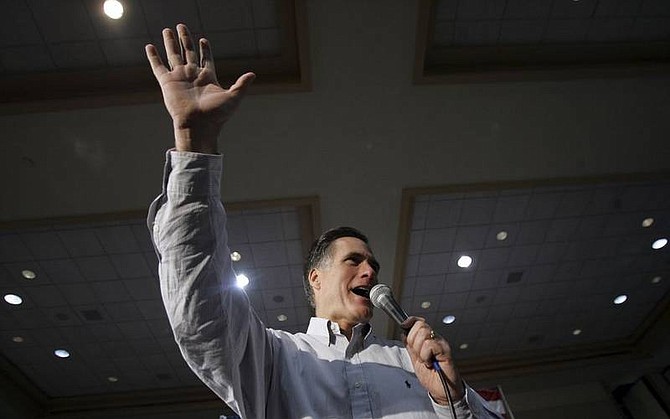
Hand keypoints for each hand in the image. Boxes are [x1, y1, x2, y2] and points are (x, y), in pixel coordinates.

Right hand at [145, 24, 254, 152]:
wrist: (199, 126)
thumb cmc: (217, 116)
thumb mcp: (233, 97)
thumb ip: (241, 84)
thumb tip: (252, 74)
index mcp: (207, 77)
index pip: (206, 59)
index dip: (205, 49)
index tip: (203, 40)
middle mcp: (192, 76)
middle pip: (188, 52)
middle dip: (185, 39)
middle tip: (181, 26)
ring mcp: (179, 78)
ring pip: (173, 55)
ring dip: (170, 42)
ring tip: (167, 30)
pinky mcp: (167, 83)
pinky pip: (158, 67)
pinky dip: (153, 56)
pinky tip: (149, 46)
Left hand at [402, 316, 464, 404]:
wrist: (442, 391)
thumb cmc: (431, 376)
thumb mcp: (415, 359)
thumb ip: (410, 346)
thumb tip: (403, 331)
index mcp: (428, 339)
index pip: (418, 321)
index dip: (410, 321)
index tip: (403, 325)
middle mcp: (436, 338)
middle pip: (419, 325)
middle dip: (412, 341)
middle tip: (418, 354)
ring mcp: (441, 343)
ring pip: (423, 333)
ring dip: (419, 350)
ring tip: (425, 360)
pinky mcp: (445, 350)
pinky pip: (429, 345)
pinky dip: (425, 355)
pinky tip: (430, 363)